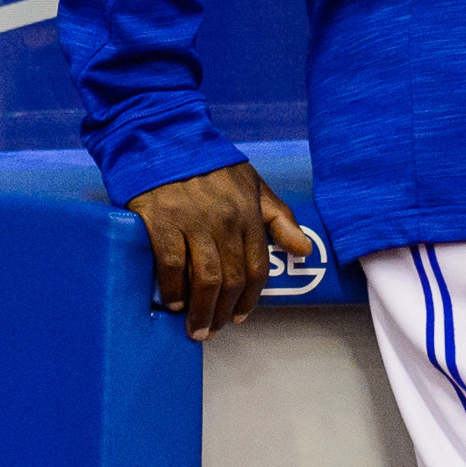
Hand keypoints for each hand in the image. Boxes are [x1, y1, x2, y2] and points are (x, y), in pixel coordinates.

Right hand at [126, 162, 311, 340]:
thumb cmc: (208, 163)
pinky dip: (174, 289)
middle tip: (213, 330)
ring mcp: (192, 222)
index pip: (256, 267)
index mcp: (248, 212)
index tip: (239, 316)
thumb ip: (279, 217)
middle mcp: (224, 220)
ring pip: (205, 279)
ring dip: (202, 310)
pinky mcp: (161, 221)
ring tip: (196, 328)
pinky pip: (172, 265)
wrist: (162, 136)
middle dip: (224, 311)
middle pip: (231, 279)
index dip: (250, 298)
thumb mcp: (251, 183)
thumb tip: (304, 250)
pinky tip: (174, 303)